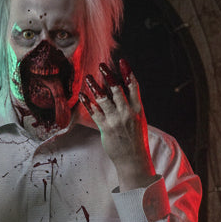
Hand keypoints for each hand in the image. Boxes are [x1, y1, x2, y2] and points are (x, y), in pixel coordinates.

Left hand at [79, 60, 156, 190]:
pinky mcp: (105, 129)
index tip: (122, 61)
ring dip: (94, 86)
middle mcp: (127, 113)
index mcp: (138, 109)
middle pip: (117, 89)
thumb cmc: (135, 139)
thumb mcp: (138, 120)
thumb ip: (130, 105)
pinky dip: (87, 102)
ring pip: (103, 99)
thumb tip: (119, 91)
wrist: (133, 160)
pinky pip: (94, 113)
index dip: (128, 72)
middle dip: (108, 75)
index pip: (134, 86)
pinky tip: (81, 95)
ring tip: (87, 77)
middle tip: (101, 65)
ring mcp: (115, 121)